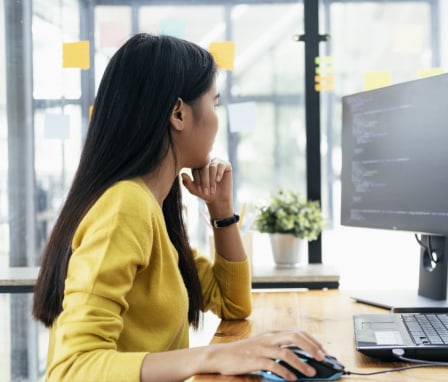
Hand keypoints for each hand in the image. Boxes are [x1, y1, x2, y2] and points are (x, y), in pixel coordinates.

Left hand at [181, 158, 232, 211]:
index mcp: (198, 166)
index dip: (197, 179)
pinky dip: (219, 173)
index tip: (199, 190)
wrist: (219, 199)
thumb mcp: (195, 190)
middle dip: (205, 180)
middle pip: (204, 167)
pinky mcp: (225, 165)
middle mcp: (207, 162)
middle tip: (206, 192)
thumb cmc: (205, 194)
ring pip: (212, 166)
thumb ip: (187, 183)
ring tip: (212, 190)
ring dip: (212, 179)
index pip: (196, 169)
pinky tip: (218, 181)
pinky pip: (221, 165)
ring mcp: (216, 162)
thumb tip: (182, 174)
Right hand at [207, 330, 325, 379]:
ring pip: (286, 352)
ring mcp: (261, 348)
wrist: (221, 355)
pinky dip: (285, 372)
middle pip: (294, 337)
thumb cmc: (243, 353)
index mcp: (272, 334)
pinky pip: (273, 365)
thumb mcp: (262, 346)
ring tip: (311, 372)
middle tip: (322, 358)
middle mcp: (268, 338)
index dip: (311, 340)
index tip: (322, 350)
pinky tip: (292, 378)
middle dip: (311, 347)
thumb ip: (278, 349)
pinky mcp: (254, 360)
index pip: (296, 332)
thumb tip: (299, 358)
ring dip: (301, 363)